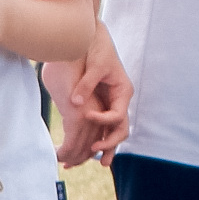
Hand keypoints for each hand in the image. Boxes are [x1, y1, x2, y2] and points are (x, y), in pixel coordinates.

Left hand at [49, 24, 132, 166]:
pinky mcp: (101, 104)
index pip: (117, 115)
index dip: (103, 120)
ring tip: (95, 162)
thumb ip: (86, 85)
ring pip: (112, 131)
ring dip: (105, 147)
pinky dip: (95, 136)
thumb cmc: (98, 48)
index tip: (86, 116)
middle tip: (96, 154)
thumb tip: (75, 104)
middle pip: (120, 129)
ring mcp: (111, 104)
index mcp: (122, 92)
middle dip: (110, 145)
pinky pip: (101, 126)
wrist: (95, 37)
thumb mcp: (95, 65)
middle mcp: (119, 101)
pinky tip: (83, 148)